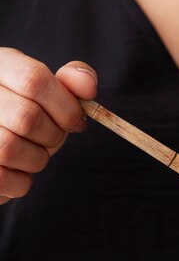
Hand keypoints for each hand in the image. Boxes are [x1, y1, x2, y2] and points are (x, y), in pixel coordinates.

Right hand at [0, 48, 97, 203]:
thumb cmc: (23, 117)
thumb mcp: (47, 93)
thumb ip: (71, 84)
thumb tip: (88, 86)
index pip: (34, 79)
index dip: (66, 106)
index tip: (78, 122)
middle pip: (27, 117)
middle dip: (53, 135)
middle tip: (52, 138)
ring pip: (10, 148)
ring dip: (37, 159)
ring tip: (34, 153)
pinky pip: (3, 178)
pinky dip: (21, 181)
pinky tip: (19, 170)